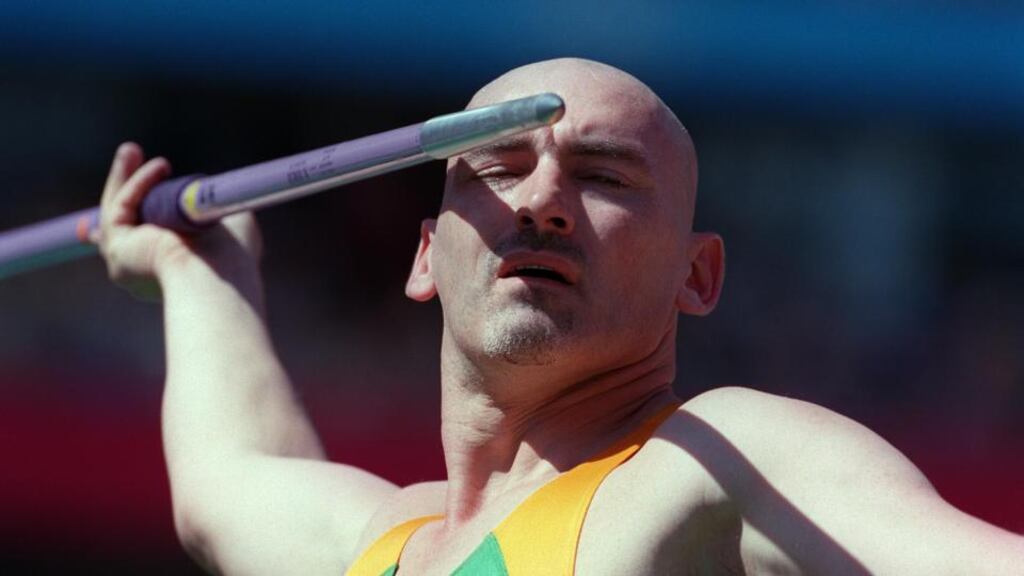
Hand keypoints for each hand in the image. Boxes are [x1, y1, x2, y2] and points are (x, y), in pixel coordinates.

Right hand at [96, 142, 262, 300]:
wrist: (220, 274)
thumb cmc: (234, 255)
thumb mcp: (234, 223)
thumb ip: (220, 208)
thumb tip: (217, 193)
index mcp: (170, 267)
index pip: (146, 237)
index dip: (140, 209)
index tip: (147, 182)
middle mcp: (143, 269)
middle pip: (125, 219)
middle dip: (127, 185)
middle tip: (132, 154)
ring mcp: (126, 262)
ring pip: (117, 212)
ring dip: (122, 177)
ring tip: (130, 149)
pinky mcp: (116, 250)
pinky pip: (121, 208)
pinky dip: (136, 184)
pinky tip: (156, 166)